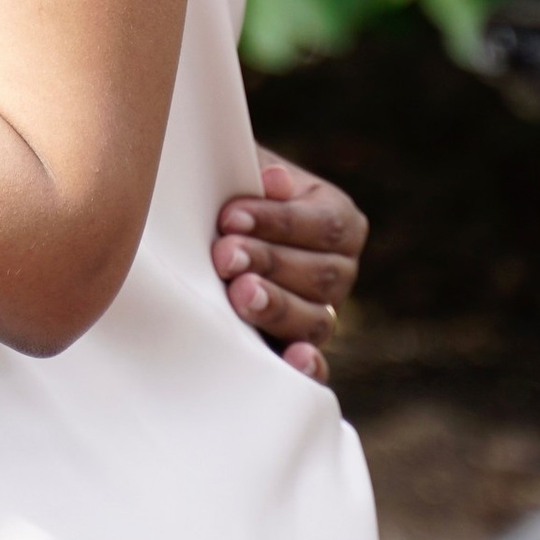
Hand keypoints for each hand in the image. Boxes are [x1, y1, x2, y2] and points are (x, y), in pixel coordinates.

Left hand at [212, 150, 366, 381]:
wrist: (201, 229)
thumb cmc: (224, 193)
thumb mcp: (240, 173)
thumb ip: (256, 175)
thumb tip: (274, 180)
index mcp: (337, 220)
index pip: (323, 226)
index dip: (279, 222)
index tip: (230, 217)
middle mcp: (337, 270)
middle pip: (321, 275)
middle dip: (269, 264)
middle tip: (224, 256)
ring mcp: (320, 313)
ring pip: (315, 319)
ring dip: (276, 306)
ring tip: (238, 294)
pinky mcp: (293, 347)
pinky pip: (313, 366)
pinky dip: (307, 366)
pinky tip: (293, 359)